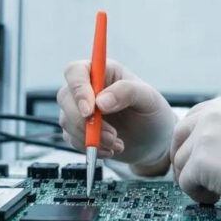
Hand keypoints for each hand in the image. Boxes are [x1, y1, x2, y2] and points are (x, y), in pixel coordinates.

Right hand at [57, 59, 174, 171]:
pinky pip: (72, 139)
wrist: (154, 142)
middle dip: (84, 120)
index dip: (78, 89)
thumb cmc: (153, 113)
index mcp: (103, 72)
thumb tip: (100, 101)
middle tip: (110, 134)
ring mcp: (81, 110)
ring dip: (91, 137)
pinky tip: (111, 149)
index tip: (90, 110)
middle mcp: (88, 88)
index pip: (76, 71)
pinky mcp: (79, 131)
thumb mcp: (148, 98)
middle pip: (65, 97)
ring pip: (67, 121)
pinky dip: (91, 148)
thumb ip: (127, 92)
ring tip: (117, 143)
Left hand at [170, 95, 220, 220]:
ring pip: (180, 162)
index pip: (193, 117)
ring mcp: (206, 135)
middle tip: (196, 179)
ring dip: (194, 180)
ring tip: (219, 190)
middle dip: (183, 159)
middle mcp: (214, 113)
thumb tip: (192, 146)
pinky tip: (219, 197)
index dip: (190, 142)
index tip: (197, 159)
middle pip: (178, 136)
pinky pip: (184, 182)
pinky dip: (198, 195)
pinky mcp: (202, 160)